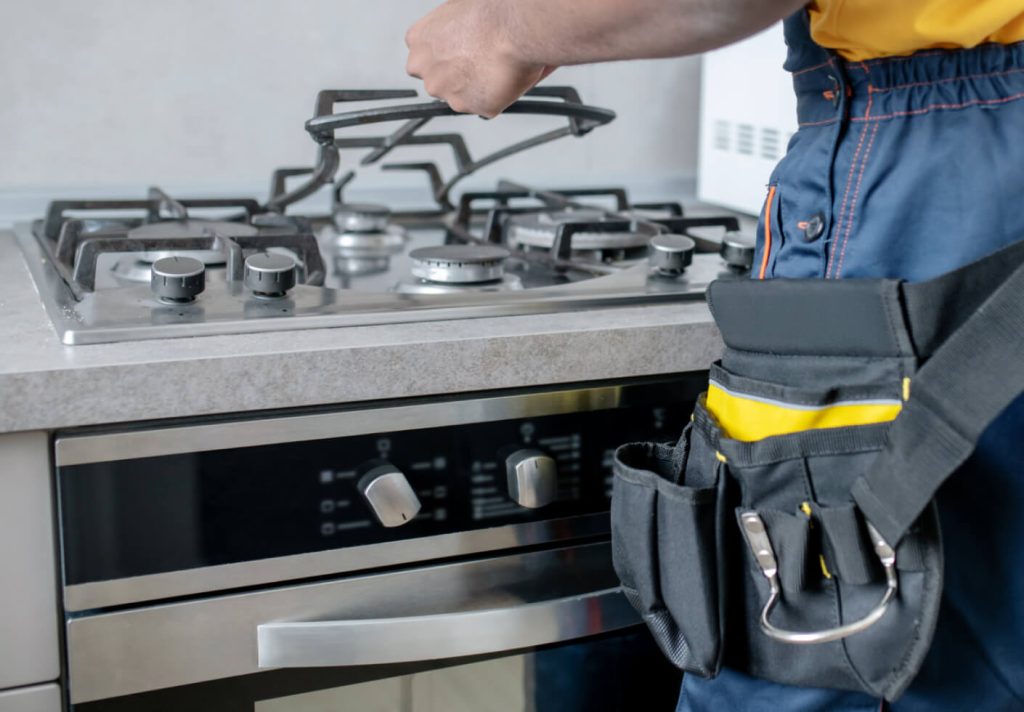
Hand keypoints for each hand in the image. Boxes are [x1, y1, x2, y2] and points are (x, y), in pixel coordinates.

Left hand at [405, 0, 554, 117]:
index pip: (422, 59)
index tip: (457, 54)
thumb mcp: (456, 9)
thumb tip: (458, 36)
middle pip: (437, 81)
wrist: (513, 28)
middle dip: (454, 77)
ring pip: (460, 97)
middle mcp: (426, 70)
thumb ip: (447, 31)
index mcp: (418, 41)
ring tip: (494, 68)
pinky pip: (484, 107)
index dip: (443, 58)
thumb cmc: (489, 14)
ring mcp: (448, 92)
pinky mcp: (473, 107)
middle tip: (476, 63)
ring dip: (474, 89)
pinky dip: (494, 98)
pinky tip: (503, 78)